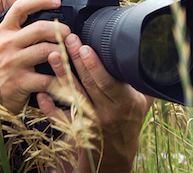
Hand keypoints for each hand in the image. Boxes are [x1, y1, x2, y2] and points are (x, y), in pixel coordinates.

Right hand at [0, 0, 71, 113]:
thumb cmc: (1, 68)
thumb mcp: (4, 44)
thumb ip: (20, 30)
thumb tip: (48, 17)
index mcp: (4, 31)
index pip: (20, 6)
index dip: (41, 0)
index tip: (57, 1)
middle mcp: (7, 44)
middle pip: (40, 28)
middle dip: (61, 30)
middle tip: (70, 35)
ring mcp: (12, 63)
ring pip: (46, 51)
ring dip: (63, 52)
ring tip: (70, 54)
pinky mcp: (19, 83)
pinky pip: (47, 78)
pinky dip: (59, 78)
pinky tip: (64, 77)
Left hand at [39, 33, 152, 172]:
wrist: (118, 153)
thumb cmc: (130, 121)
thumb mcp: (144, 102)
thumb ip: (145, 81)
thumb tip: (152, 56)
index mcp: (124, 103)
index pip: (108, 82)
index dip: (95, 65)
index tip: (85, 47)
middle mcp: (105, 112)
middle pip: (88, 83)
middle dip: (76, 60)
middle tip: (67, 40)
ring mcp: (89, 121)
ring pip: (73, 95)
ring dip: (62, 75)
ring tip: (53, 56)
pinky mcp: (76, 129)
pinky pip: (60, 118)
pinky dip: (49, 107)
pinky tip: (40, 93)